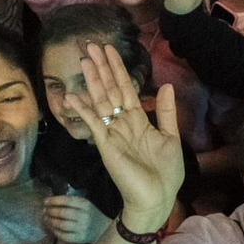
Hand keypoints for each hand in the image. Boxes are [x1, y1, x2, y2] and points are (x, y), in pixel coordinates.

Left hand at [41, 194, 110, 243]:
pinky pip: (64, 236)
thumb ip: (71, 202)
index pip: (67, 200)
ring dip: (51, 221)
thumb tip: (50, 201)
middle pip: (63, 213)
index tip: (45, 201)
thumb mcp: (84, 204)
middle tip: (45, 211)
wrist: (102, 229)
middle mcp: (84, 215)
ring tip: (47, 219)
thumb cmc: (90, 214)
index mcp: (85, 204)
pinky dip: (55, 231)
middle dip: (51, 211)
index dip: (54, 200)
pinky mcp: (80, 238)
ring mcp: (82, 228)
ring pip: (62, 225)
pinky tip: (53, 228)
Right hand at [65, 42, 183, 229]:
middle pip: (110, 89)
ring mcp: (112, 133)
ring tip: (83, 60)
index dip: (118, 68)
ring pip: (101, 101)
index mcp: (137, 120)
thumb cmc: (165, 172)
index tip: (109, 50)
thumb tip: (166, 85)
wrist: (157, 199)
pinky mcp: (105, 145)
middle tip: (91, 45)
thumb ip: (165, 112)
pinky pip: (93, 123)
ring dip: (92, 81)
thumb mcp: (170, 137)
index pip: (126, 88)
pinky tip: (72, 96)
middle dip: (101, 68)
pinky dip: (83, 110)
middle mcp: (122, 123)